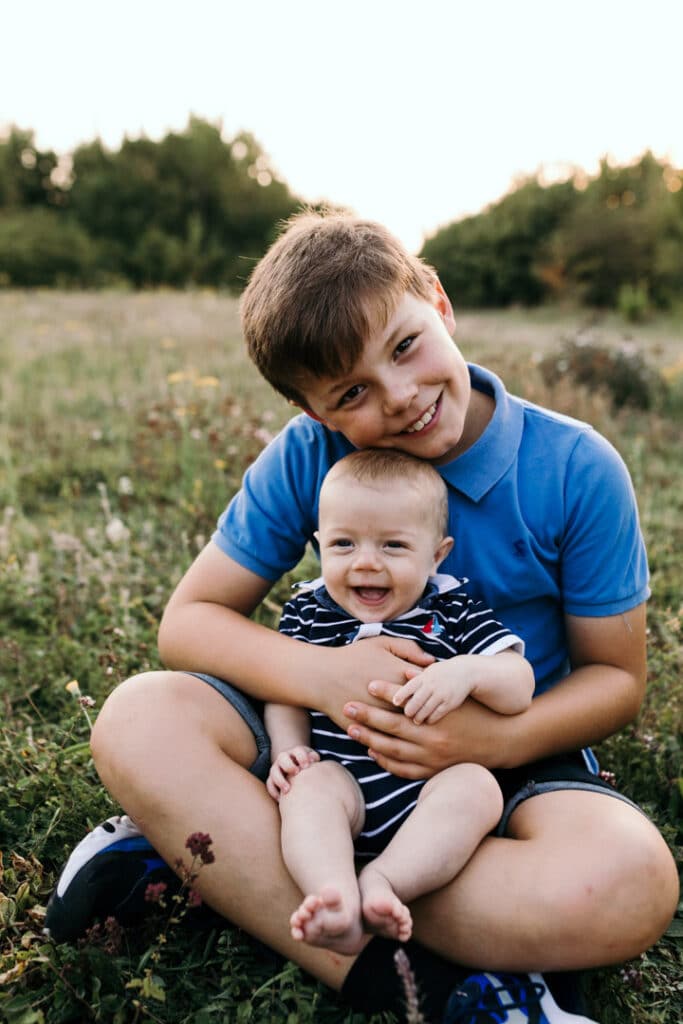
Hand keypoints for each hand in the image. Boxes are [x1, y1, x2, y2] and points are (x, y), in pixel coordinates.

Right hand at [266, 745, 319, 799]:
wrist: (297, 766)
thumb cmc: (307, 764)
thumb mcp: (312, 759)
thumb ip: (314, 758)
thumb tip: (313, 760)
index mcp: (295, 752)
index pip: (297, 751)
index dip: (302, 757)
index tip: (307, 765)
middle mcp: (284, 758)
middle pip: (282, 758)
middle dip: (289, 765)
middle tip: (296, 772)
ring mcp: (276, 768)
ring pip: (274, 772)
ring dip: (280, 780)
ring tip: (287, 790)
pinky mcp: (272, 778)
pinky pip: (269, 784)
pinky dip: (274, 792)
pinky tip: (280, 800)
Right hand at [319, 637, 434, 727]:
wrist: (322, 678)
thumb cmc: (353, 657)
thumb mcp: (382, 643)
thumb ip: (409, 648)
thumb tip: (431, 660)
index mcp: (401, 675)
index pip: (431, 683)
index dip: (437, 685)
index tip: (437, 685)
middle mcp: (396, 698)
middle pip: (426, 706)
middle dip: (432, 705)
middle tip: (435, 703)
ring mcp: (384, 717)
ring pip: (412, 726)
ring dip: (420, 722)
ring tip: (423, 718)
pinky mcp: (373, 730)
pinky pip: (394, 738)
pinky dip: (402, 736)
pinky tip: (406, 731)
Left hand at [344, 684, 517, 778]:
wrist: (501, 741)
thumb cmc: (476, 712)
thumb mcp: (454, 696)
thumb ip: (428, 685)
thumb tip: (403, 669)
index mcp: (437, 716)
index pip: (404, 703)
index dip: (384, 693)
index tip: (366, 684)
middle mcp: (432, 739)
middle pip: (391, 728)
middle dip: (367, 716)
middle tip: (346, 706)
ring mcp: (432, 758)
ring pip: (393, 751)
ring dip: (370, 740)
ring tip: (352, 729)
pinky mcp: (434, 772)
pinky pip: (404, 770)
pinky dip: (387, 762)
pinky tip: (373, 753)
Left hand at [391, 660, 470, 723]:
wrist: (466, 672)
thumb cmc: (444, 672)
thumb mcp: (431, 670)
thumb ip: (417, 675)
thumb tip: (405, 673)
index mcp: (425, 677)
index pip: (409, 687)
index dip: (400, 695)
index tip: (395, 702)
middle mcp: (432, 685)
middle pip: (415, 702)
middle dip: (409, 710)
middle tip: (407, 714)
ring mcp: (441, 695)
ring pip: (425, 710)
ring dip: (418, 717)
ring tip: (416, 720)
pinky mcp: (450, 704)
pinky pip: (436, 715)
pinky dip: (430, 719)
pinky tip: (428, 720)